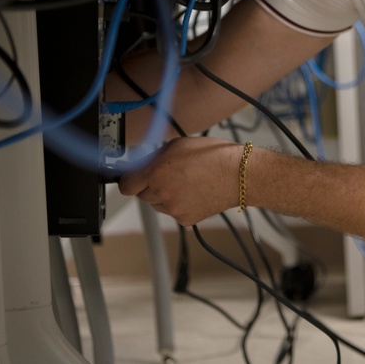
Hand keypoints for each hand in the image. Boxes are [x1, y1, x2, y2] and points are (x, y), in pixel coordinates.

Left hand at [118, 136, 241, 225]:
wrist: (239, 175)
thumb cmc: (213, 156)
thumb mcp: (177, 145)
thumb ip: (154, 157)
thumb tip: (140, 166)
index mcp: (156, 172)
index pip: (125, 185)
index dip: (129, 180)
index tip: (133, 178)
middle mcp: (161, 193)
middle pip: (141, 195)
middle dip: (150, 185)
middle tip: (169, 175)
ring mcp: (173, 209)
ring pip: (157, 205)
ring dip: (164, 195)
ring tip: (186, 182)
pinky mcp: (185, 219)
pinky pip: (173, 212)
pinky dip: (179, 204)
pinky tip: (194, 192)